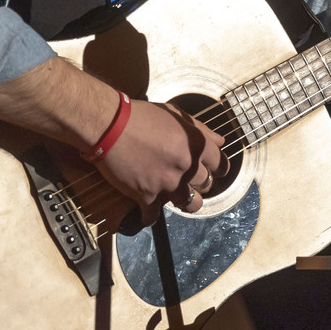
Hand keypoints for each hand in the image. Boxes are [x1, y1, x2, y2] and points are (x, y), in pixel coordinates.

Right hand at [94, 100, 227, 224]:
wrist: (110, 126)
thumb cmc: (141, 115)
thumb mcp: (175, 114)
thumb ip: (200, 128)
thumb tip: (220, 141)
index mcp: (196, 145)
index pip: (220, 164)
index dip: (217, 168)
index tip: (213, 171)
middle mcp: (186, 166)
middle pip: (206, 185)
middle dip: (199, 183)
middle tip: (188, 179)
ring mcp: (168, 183)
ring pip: (190, 204)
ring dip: (184, 202)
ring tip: (176, 198)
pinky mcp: (146, 196)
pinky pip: (154, 216)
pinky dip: (150, 215)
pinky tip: (147, 211)